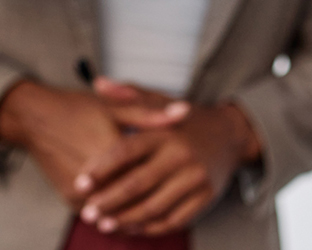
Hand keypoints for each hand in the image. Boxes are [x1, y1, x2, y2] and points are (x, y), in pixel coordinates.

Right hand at [0, 80, 183, 207]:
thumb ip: (151, 114)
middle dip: (155, 202)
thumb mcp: (116, 107)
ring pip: (114, 212)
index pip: (146, 174)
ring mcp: (79, 193)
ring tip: (158, 212)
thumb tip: (185, 111)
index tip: (184, 181)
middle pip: (132, 198)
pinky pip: (98, 213)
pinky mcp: (69, 199)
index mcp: (110, 152)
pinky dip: (114, 215)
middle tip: (176, 201)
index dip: (167, 180)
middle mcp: (94, 178)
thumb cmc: (78, 109)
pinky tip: (130, 213)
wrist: (36, 119)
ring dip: (134, 215)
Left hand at [74, 102, 261, 236]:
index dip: (101, 168)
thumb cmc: (187, 120)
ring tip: (103, 224)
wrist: (230, 135)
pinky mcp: (205, 196)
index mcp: (165, 131)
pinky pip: (173, 219)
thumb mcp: (160, 100)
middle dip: (108, 201)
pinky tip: (132, 227)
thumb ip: (128, 94)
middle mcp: (181, 154)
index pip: (127, 151)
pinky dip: (150, 227)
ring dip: (126, 219)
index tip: (81, 182)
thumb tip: (98, 83)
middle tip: (88, 212)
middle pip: (137, 183)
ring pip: (154, 206)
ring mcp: (195, 177)